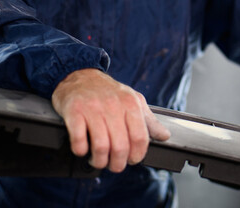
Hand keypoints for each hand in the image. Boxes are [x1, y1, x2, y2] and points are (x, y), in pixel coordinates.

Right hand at [51, 68, 170, 172]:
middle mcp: (113, 105)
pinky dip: (81, 150)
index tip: (132, 160)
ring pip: (101, 146)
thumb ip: (149, 120)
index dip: (137, 155)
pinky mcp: (74, 111)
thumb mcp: (133, 100)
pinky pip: (79, 139)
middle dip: (118, 163)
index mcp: (131, 104)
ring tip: (98, 161)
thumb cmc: (108, 91)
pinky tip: (83, 149)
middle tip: (114, 165)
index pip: (140, 138)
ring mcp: (92, 108)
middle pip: (120, 146)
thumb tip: (165, 136)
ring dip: (100, 161)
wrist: (79, 74)